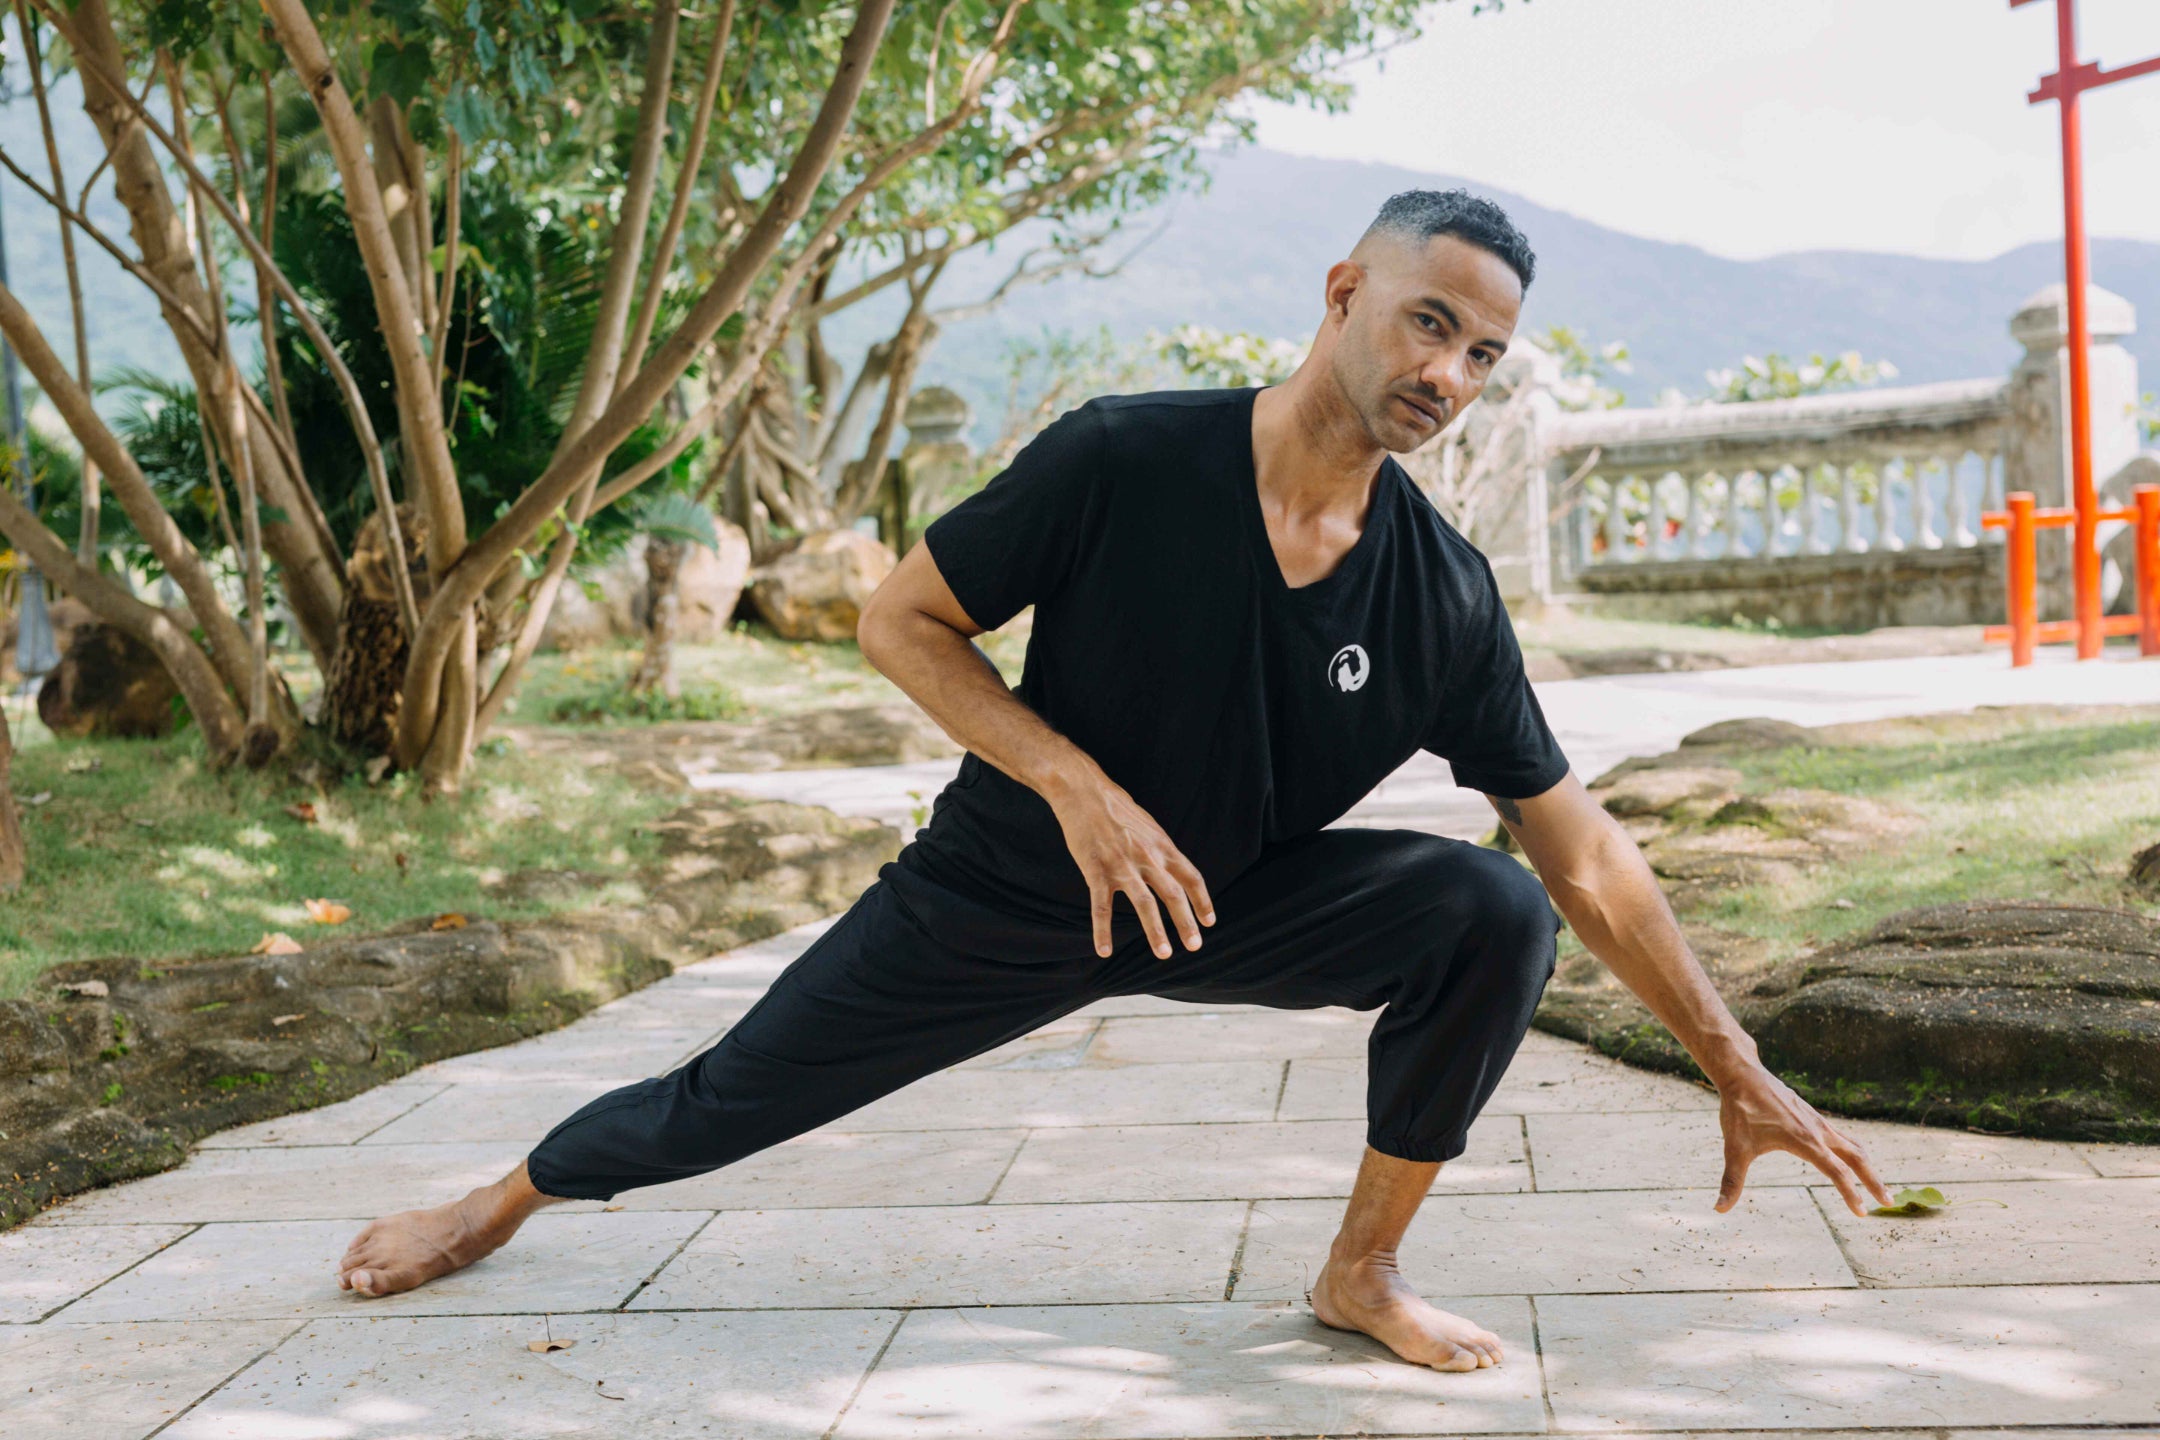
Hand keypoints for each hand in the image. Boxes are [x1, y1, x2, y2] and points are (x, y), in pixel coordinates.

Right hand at [1047, 766, 1214, 959]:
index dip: (1203, 901)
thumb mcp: (1147, 824)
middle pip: (1174, 895)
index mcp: (1162, 846)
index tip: (1209, 921)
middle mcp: (1147, 857)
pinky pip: (1101, 908)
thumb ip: (1160, 848)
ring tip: (1164, 954)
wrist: (1083, 791)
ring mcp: (1122, 866)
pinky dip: (1102, 932)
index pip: (1191, 877)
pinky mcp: (1096, 871)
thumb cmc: (1115, 807)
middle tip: (1195, 946)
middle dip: (1186, 923)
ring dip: (1155, 931)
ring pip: (1144, 904)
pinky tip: (1104, 951)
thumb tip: (1172, 865)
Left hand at [1713, 1062, 1893, 1217]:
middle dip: (1874, 1180)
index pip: (1837, 1172)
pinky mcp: (1812, 1115)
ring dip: (1867, 1166)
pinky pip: (1840, 1136)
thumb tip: (1719, 1209)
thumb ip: (1731, 1182)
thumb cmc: (1739, 1111)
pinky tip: (1850, 1161)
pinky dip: (1853, 1151)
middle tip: (1888, 1202)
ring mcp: (1817, 1121)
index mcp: (1805, 1141)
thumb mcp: (1734, 1149)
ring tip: (1877, 1185)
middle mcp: (1818, 1131)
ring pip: (1852, 1145)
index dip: (1851, 1194)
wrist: (1742, 1074)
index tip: (1862, 1213)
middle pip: (1857, 1157)